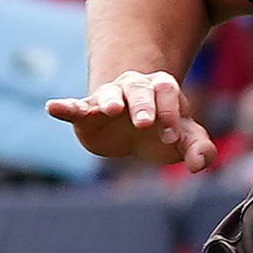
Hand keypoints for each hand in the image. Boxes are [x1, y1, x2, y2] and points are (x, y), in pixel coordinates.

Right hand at [46, 71, 214, 171]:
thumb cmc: (163, 132)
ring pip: (109, 94)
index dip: (170, 113)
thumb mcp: (184, 139)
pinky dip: (64, 107)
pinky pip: (74, 106)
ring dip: (109, 100)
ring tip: (110, 109)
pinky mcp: (86, 113)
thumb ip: (198, 147)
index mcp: (162, 90)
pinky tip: (52, 108)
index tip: (171, 136)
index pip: (167, 93)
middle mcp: (135, 88)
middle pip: (139, 89)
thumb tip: (200, 164)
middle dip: (142, 104)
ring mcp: (109, 98)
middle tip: (145, 122)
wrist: (133, 133)